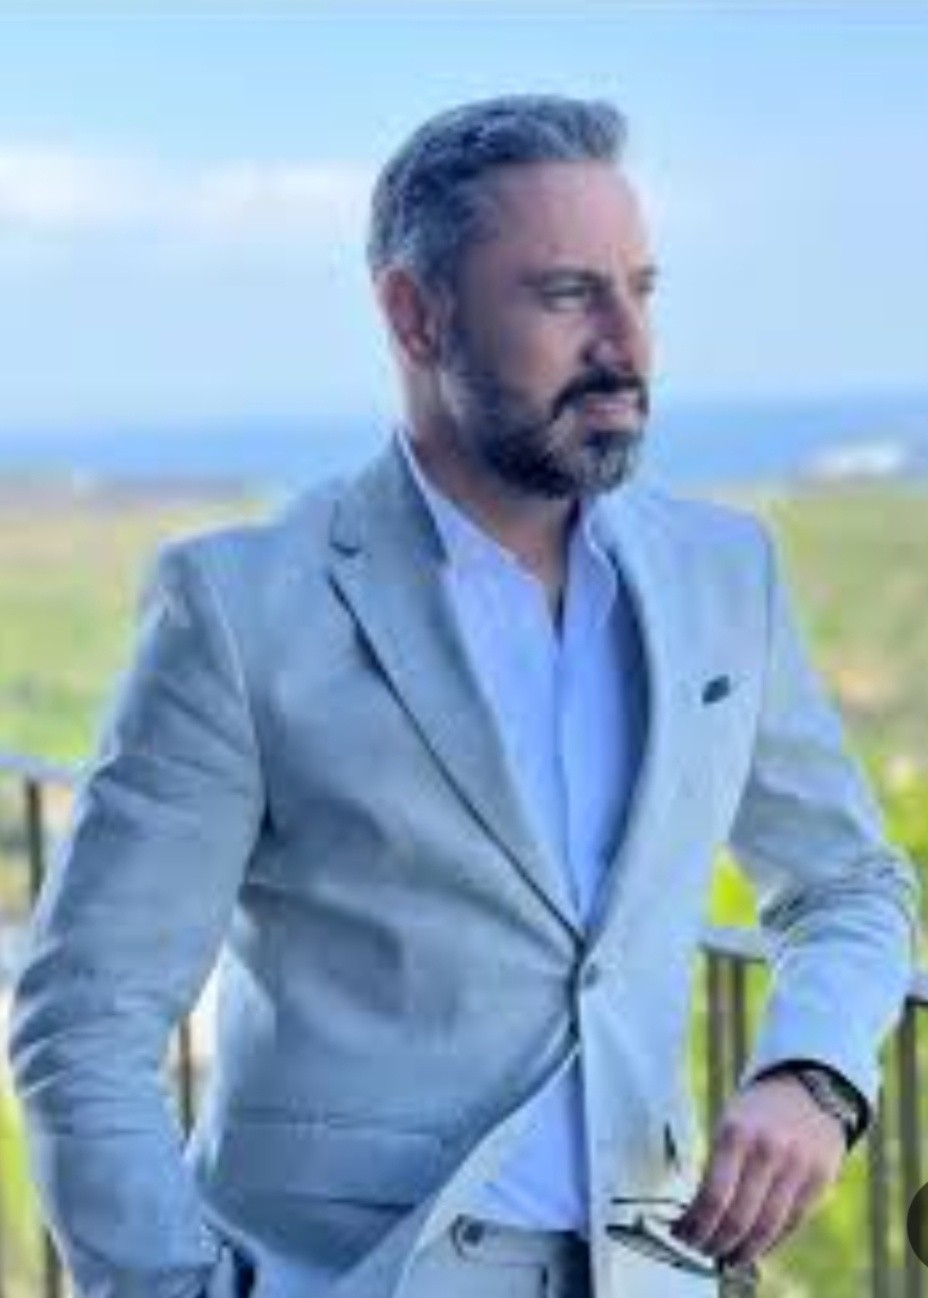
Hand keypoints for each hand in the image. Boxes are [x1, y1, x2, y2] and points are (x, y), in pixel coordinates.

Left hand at [669, 1072, 845, 1266]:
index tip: (682, 1234)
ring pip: (766, 1228)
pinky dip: (769, 1243)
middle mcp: (767, 1152)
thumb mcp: (729, 1124)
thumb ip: (718, 1166)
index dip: (696, 1225)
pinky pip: (790, 1224)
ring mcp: (797, 1168)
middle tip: (700, 1249)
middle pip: (738, 1218)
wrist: (809, 1088)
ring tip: (725, 1257)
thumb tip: (699, 1215)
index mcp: (736, 1134)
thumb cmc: (758, 1111)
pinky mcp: (819, 1182)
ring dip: (742, 1251)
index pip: (712, 1196)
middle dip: (714, 1242)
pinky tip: (753, 1247)